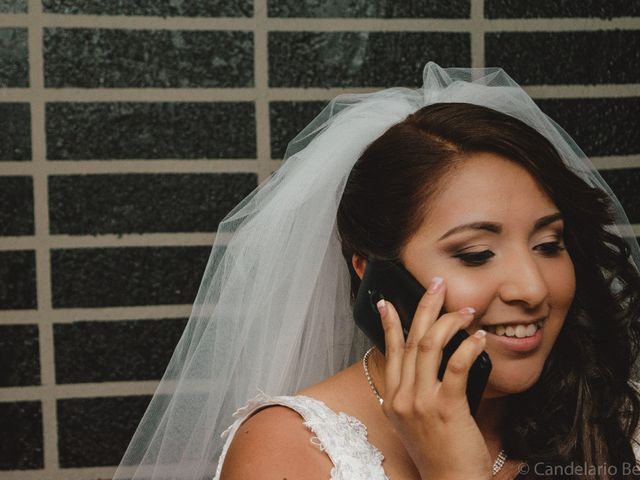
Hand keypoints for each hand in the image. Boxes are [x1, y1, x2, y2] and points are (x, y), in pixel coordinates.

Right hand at [377, 276, 491, 479]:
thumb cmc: (439, 452)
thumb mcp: (415, 421)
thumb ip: (414, 391)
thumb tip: (426, 361)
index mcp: (394, 398)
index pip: (390, 350)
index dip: (389, 323)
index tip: (387, 301)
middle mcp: (402, 397)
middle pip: (410, 339)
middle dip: (424, 307)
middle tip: (436, 285)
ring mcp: (421, 402)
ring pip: (429, 346)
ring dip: (449, 322)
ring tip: (466, 310)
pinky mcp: (446, 407)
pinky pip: (455, 366)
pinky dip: (467, 346)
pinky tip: (479, 337)